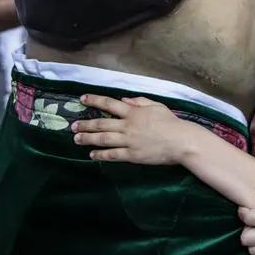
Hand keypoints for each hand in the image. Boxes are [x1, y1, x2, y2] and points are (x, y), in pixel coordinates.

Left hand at [72, 95, 193, 163]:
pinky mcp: (132, 155)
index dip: (94, 100)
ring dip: (88, 139)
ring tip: (76, 139)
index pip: (109, 104)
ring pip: (103, 139)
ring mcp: (128, 141)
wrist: (181, 141)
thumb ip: (139, 102)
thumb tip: (124, 100)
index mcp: (133, 112)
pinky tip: (92, 155)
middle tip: (73, 126)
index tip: (82, 99)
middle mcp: (127, 126)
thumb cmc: (171, 122)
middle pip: (101, 124)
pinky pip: (113, 155)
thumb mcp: (156, 106)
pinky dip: (101, 155)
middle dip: (85, 125)